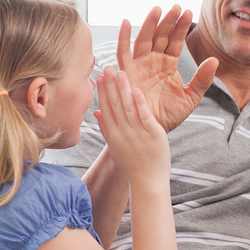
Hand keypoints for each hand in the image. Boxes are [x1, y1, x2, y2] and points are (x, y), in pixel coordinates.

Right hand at [93, 66, 169, 181]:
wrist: (148, 182)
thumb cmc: (133, 165)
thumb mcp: (116, 147)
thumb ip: (107, 129)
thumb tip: (97, 113)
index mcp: (113, 135)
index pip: (105, 109)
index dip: (102, 92)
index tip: (99, 76)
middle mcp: (122, 133)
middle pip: (114, 105)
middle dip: (110, 85)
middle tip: (107, 67)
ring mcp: (137, 134)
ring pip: (128, 107)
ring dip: (123, 89)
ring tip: (120, 72)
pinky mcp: (152, 135)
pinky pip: (144, 116)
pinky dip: (139, 103)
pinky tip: (136, 89)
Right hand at [116, 5, 216, 130]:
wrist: (151, 130)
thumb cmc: (169, 115)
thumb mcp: (191, 97)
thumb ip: (203, 79)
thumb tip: (215, 59)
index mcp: (168, 64)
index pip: (175, 41)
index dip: (180, 27)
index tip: (188, 12)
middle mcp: (153, 61)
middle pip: (160, 36)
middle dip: (167, 21)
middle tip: (175, 6)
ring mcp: (139, 65)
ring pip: (144, 40)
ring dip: (149, 24)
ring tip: (157, 9)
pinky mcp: (127, 73)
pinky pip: (123, 53)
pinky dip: (123, 38)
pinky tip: (127, 23)